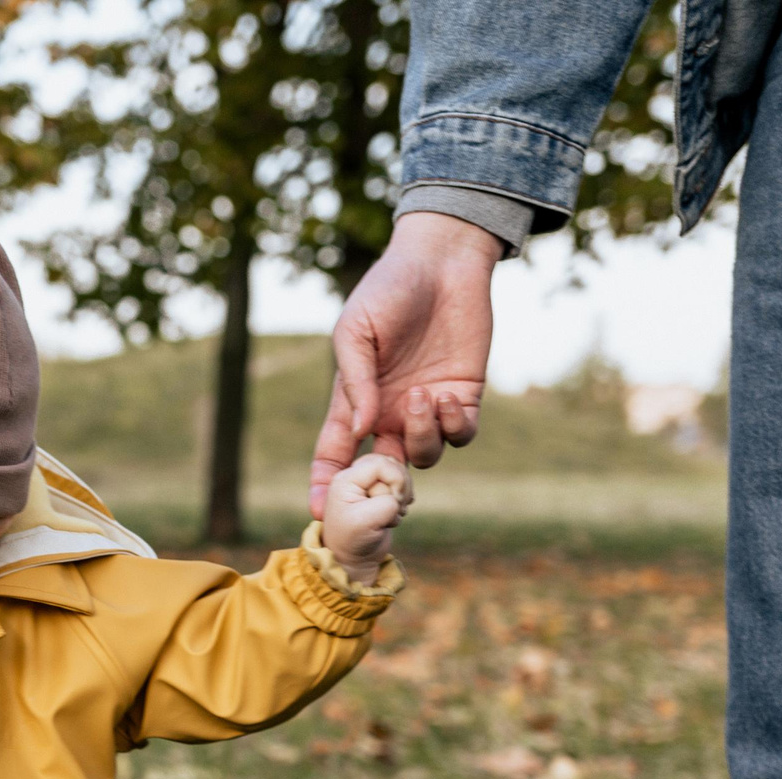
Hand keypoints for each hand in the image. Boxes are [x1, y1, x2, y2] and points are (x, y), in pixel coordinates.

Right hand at [310, 212, 497, 518]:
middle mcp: (390, 413)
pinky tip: (446, 395)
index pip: (335, 453)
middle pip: (382, 470)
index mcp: (356, 400)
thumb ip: (356, 380)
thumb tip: (359, 431)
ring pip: (425, 457)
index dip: (325, 485)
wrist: (442, 262)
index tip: (318, 512)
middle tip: (389, 468)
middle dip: (384, 482)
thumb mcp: (357, 330)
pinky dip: (452, 426)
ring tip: (424, 394)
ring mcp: (427, 408)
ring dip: (423, 435)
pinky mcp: (464, 397)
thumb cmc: (389, 290)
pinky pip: (459, 435)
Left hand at [322, 453, 412, 578]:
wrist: (352, 559)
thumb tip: (398, 497)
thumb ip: (386, 503)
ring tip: (394, 514)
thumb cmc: (352, 542)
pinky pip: (401, 481)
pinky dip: (405, 497)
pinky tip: (397, 512)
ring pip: (398, 471)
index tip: (393, 503)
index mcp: (346, 479)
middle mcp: (354, 476)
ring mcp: (367, 482)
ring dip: (404, 493)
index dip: (395, 480)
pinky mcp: (379, 489)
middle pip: (391, 463)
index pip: (380, 463)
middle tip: (396, 507)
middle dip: (401, 485)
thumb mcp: (366, 522)